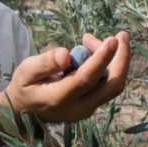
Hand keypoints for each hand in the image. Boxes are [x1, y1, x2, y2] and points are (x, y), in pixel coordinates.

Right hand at [4, 32, 129, 123]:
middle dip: (122, 59)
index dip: (102, 59)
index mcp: (59, 99)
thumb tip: (65, 54)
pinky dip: (106, 65)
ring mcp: (87, 109)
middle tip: (121, 35)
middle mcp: (78, 108)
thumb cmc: (25, 87)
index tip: (113, 40)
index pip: (86, 79)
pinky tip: (90, 51)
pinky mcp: (92, 105)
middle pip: (111, 86)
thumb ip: (44, 63)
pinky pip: (106, 84)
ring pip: (111, 84)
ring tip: (90, 40)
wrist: (25, 112)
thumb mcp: (26, 72)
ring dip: (112, 59)